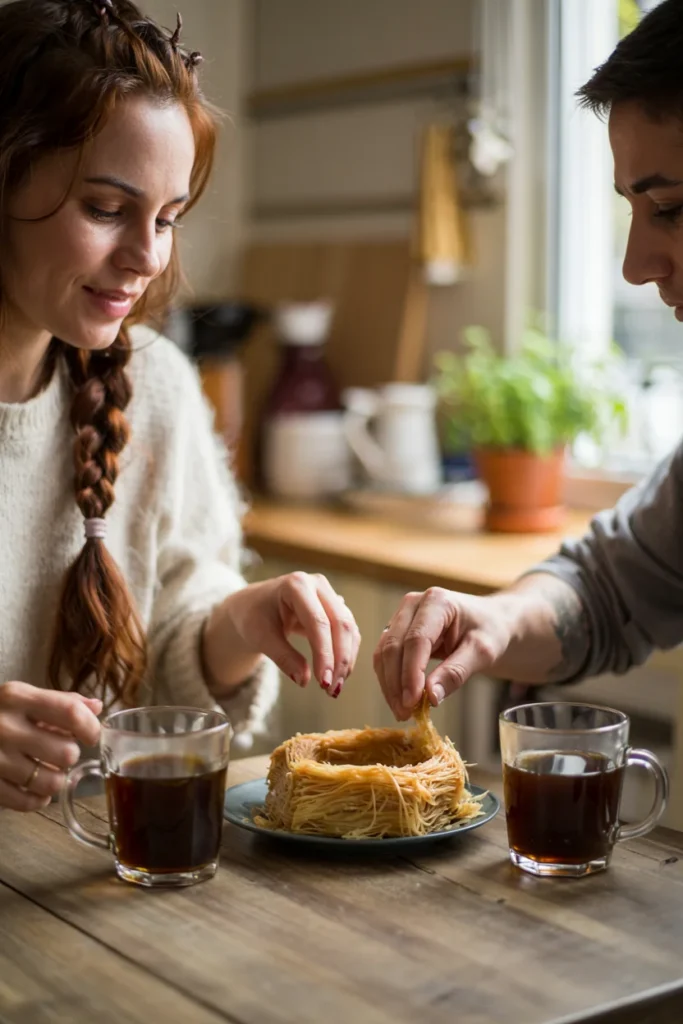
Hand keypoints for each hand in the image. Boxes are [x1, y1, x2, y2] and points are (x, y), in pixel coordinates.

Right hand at [0, 682, 101, 811]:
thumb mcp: (21, 697)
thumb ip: (60, 701)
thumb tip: (96, 706)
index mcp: (16, 697)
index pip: (69, 712)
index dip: (90, 727)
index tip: (92, 735)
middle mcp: (4, 727)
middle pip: (65, 752)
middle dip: (70, 755)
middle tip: (60, 752)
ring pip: (51, 782)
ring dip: (57, 780)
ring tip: (48, 771)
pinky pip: (28, 802)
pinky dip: (38, 799)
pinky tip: (36, 789)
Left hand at [205, 573, 360, 697]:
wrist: (252, 607)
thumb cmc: (253, 617)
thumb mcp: (261, 637)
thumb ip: (283, 657)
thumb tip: (304, 680)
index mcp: (296, 585)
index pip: (318, 622)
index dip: (324, 654)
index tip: (324, 682)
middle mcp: (318, 585)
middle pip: (340, 624)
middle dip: (339, 660)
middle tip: (332, 690)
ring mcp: (329, 594)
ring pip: (348, 629)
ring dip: (345, 660)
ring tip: (334, 688)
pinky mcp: (335, 607)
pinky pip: (348, 632)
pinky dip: (345, 655)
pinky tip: (338, 675)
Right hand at [373, 587, 512, 719]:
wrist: (490, 622)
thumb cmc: (490, 631)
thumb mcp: (483, 652)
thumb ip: (456, 672)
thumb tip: (431, 697)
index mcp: (438, 601)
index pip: (417, 639)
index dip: (411, 673)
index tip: (412, 702)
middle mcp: (414, 604)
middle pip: (394, 645)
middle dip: (396, 682)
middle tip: (405, 713)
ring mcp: (402, 615)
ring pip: (383, 653)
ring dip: (389, 684)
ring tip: (402, 711)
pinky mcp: (397, 630)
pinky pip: (385, 657)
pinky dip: (390, 680)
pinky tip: (400, 700)